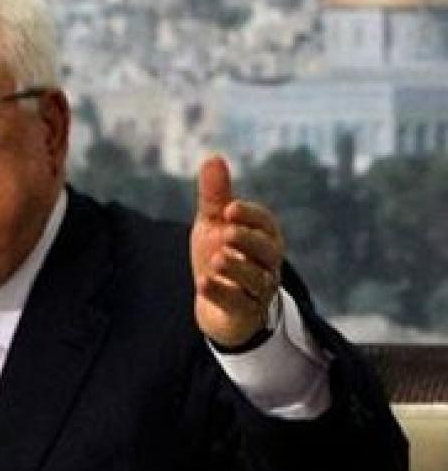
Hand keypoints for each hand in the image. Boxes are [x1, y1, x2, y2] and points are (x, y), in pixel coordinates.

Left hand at [190, 156, 283, 347]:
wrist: (215, 302)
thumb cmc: (220, 255)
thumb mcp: (214, 224)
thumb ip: (215, 196)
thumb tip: (214, 157)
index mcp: (263, 237)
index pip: (266, 223)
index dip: (250, 215)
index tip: (229, 208)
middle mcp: (267, 264)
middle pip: (268, 251)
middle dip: (248, 241)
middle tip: (227, 233)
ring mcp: (258, 290)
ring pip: (256, 280)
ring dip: (235, 268)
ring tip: (216, 260)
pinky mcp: (245, 313)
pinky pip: (238, 305)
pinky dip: (221, 294)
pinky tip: (202, 283)